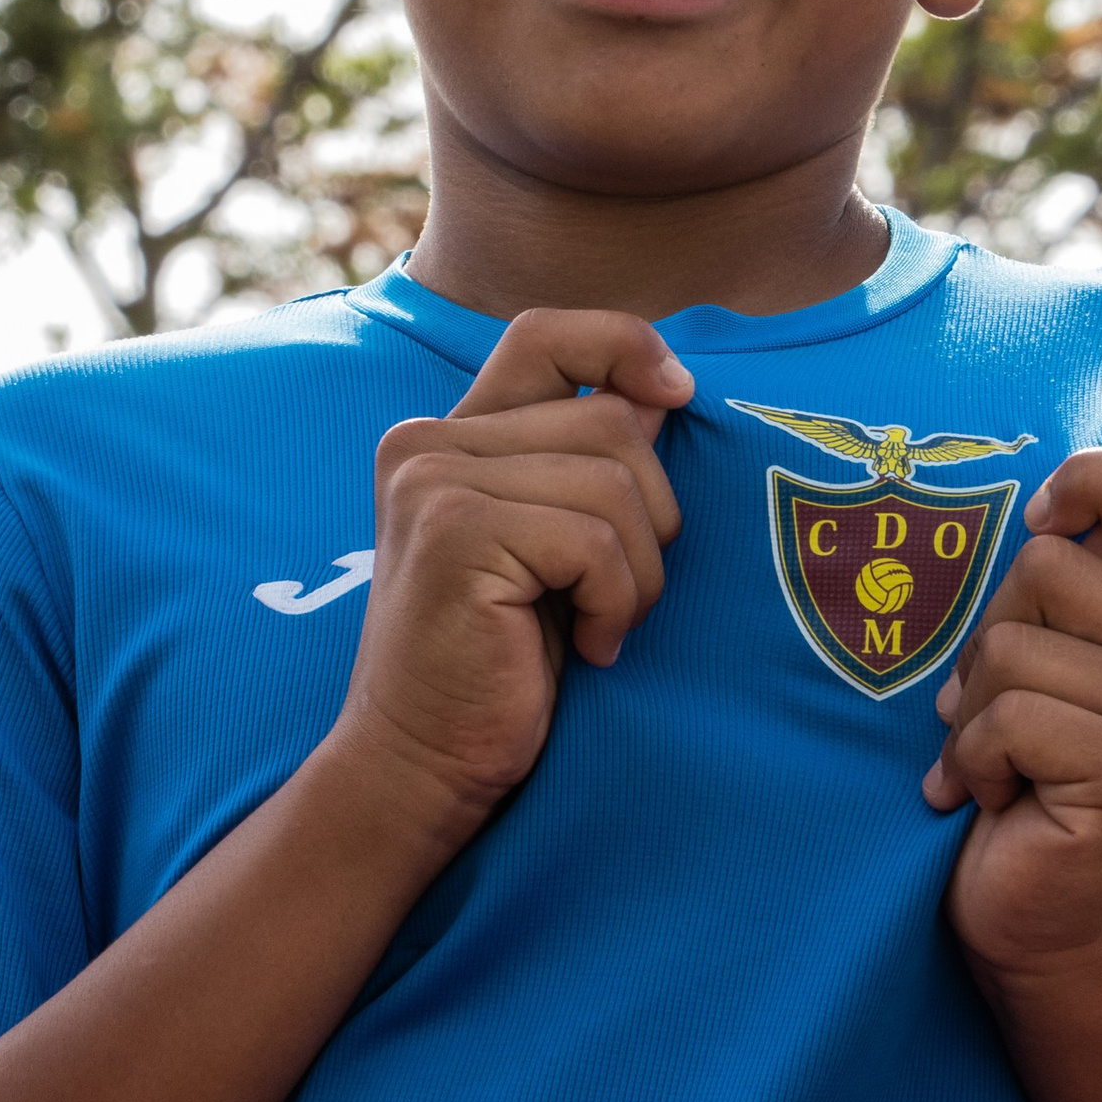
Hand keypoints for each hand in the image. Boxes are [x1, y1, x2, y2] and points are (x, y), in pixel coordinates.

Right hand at [328, 307, 689, 833]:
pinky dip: (615, 603)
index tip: (678, 396)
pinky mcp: (453, 532)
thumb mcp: (555, 549)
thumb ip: (587, 461)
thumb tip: (663, 389)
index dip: (626, 346)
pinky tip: (586, 649)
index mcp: (448, 436)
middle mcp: (426, 442)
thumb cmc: (504, 668)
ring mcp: (433, 481)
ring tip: (598, 627)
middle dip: (651, 516)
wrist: (424, 767)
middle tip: (613, 597)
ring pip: (614, 480)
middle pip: (612, 420)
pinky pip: (596, 539)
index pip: (548, 333)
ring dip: (638, 572)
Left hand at [924, 447, 1101, 982]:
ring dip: (973, 714)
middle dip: (986, 641)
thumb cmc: (1019, 771)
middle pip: (1044, 564)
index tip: (1042, 531)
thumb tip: (1032, 514)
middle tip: (1000, 715)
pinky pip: (1013, 717)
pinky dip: (975, 763)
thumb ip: (1045, 583)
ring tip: (999, 764)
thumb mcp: (1031, 654)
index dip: (1089, 483)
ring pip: (1014, 645)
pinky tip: (1000, 800)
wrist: (1035, 910)